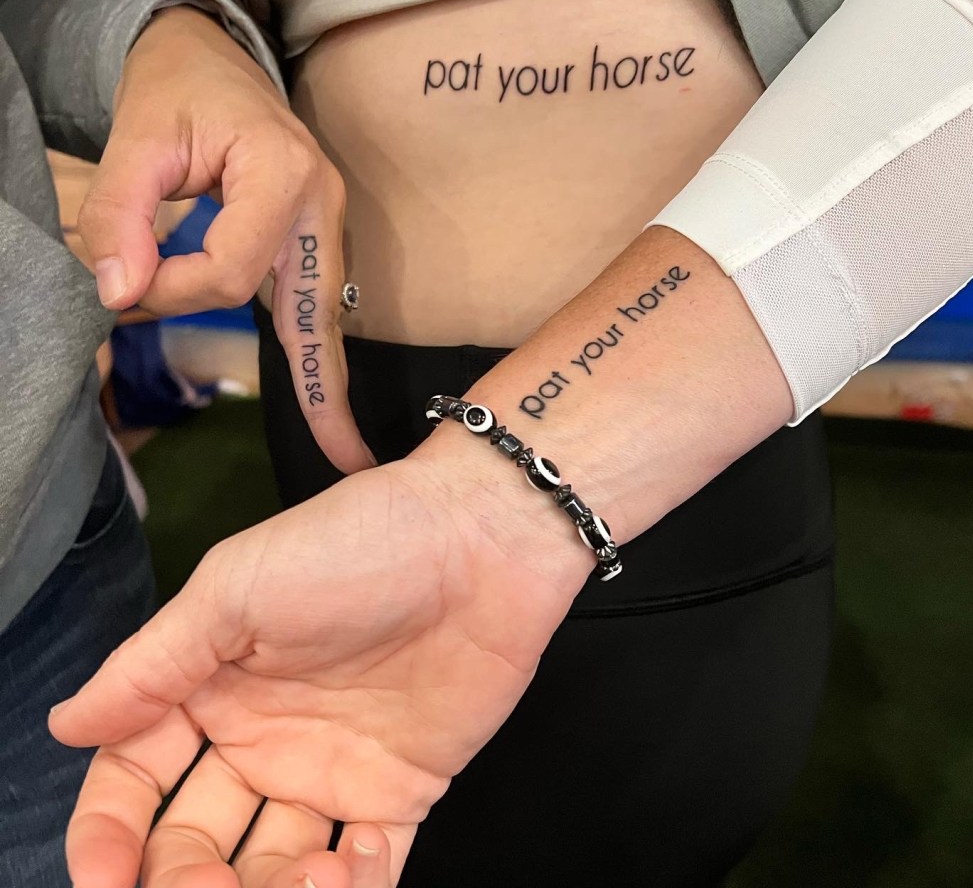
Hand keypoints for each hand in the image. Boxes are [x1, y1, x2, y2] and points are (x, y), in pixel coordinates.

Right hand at [50, 455, 586, 886]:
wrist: (480, 542)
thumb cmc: (353, 548)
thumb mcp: (236, 590)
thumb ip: (152, 667)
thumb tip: (67, 725)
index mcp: (212, 690)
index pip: (135, 782)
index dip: (108, 838)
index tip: (102, 882)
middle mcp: (264, 738)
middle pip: (195, 844)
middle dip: (185, 883)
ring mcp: (332, 768)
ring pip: (274, 869)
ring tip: (303, 875)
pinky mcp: (401, 788)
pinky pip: (365, 869)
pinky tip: (348, 865)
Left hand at [78, 5, 373, 472]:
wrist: (216, 56)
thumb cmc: (177, 87)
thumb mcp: (135, 137)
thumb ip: (121, 216)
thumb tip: (120, 296)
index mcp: (283, 173)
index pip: (233, 271)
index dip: (173, 292)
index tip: (125, 286)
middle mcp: (321, 206)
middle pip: (314, 314)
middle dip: (322, 390)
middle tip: (349, 460)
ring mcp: (328, 226)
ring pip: (327, 318)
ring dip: (325, 382)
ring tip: (345, 446)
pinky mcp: (317, 239)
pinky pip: (317, 306)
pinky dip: (318, 356)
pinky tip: (323, 400)